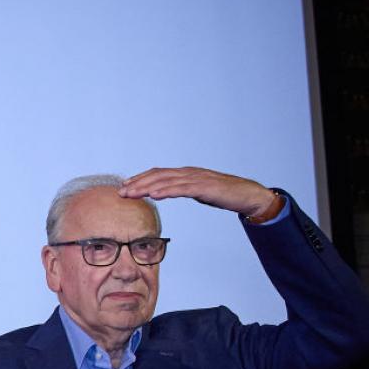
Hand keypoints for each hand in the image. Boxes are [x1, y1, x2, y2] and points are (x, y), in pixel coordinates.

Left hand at [118, 167, 277, 217]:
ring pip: (166, 181)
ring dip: (146, 187)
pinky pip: (182, 189)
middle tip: (120, 191)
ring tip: (131, 193)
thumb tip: (166, 192)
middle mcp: (188, 173)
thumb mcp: (198, 191)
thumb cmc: (223, 194)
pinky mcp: (205, 187)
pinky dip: (167, 191)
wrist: (247, 194)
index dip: (140, 178)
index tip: (125, 185)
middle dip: (137, 183)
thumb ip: (182, 190)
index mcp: (186, 174)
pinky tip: (155, 195)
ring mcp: (196, 179)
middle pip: (158, 176)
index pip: (158, 174)